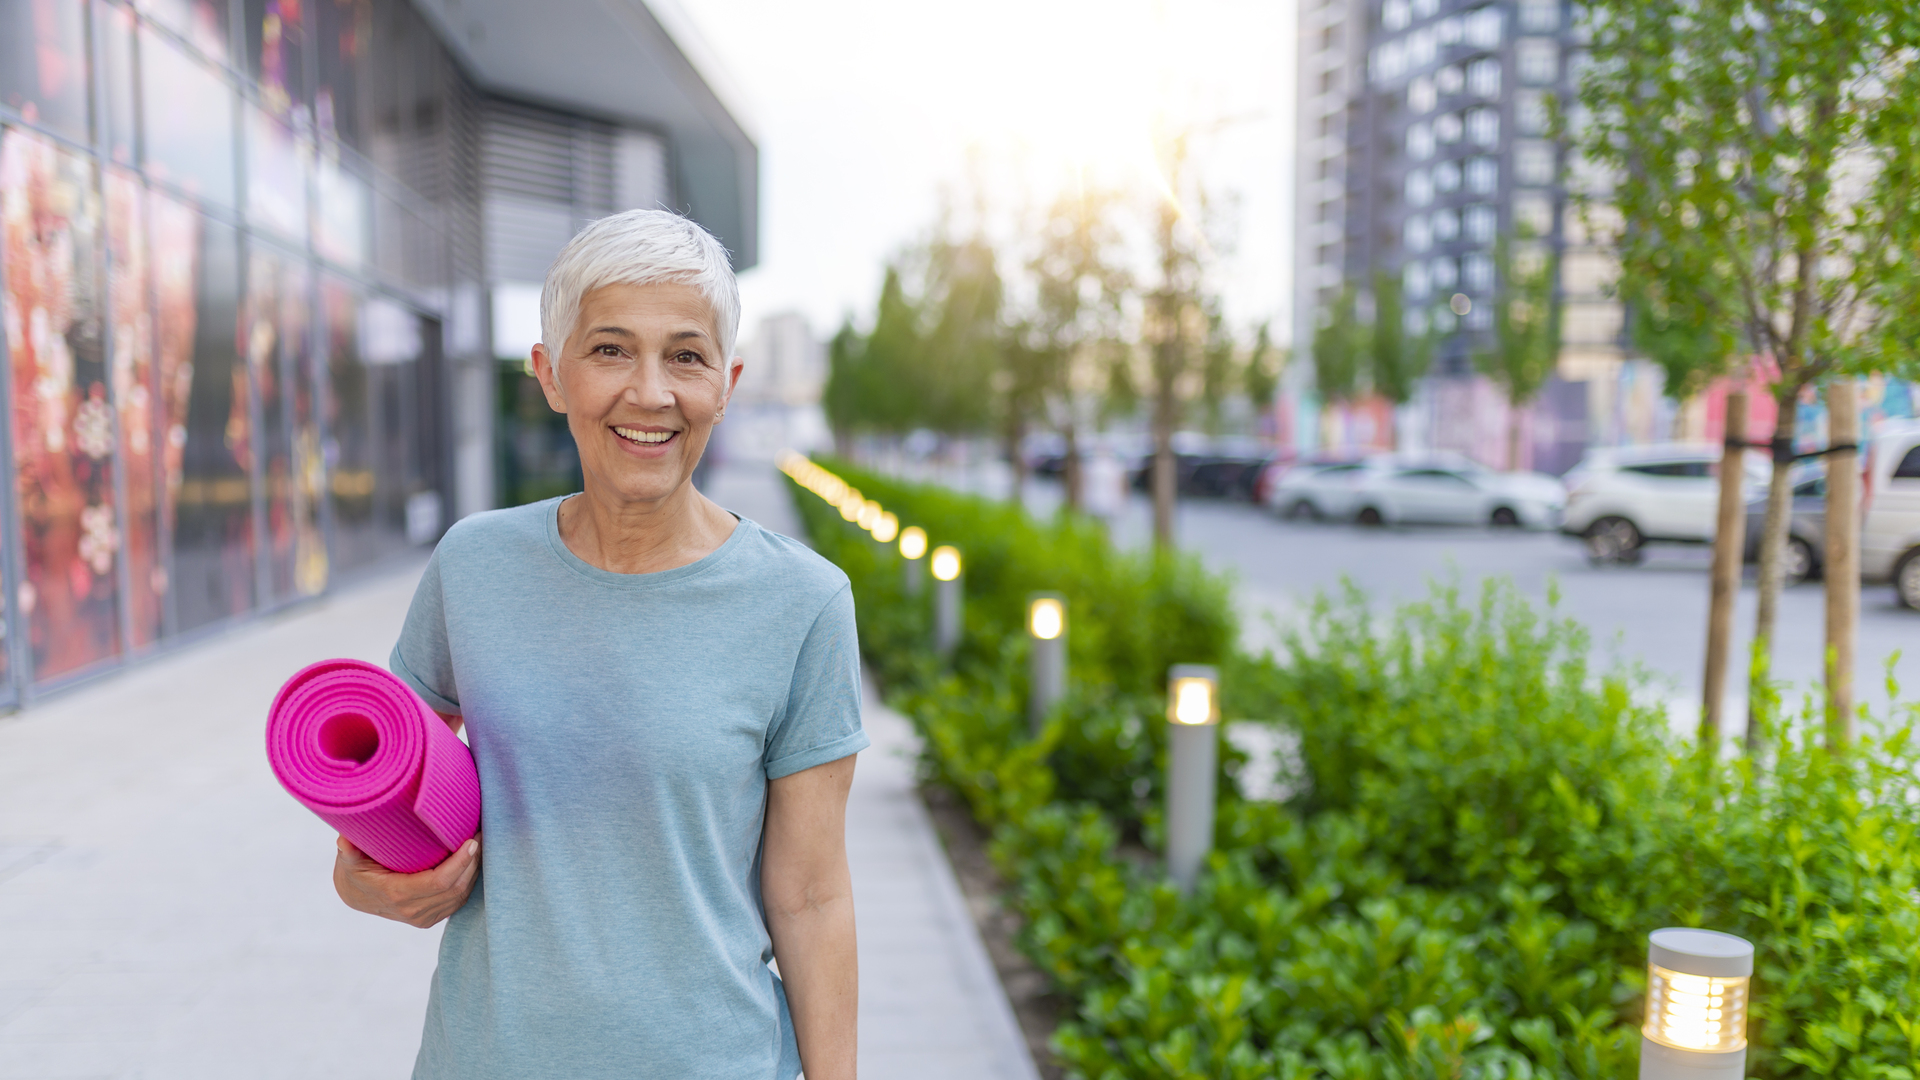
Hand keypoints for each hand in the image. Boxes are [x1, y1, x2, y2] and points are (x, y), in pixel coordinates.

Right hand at [333, 834, 480, 927]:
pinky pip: (457, 901)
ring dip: (473, 871)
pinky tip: (472, 862)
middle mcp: (413, 910)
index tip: (472, 841)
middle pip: (456, 887)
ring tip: (480, 844)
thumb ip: (348, 851)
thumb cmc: (356, 871)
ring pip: (460, 895)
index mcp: (398, 895)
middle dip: (472, 862)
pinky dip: (468, 881)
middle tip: (481, 834)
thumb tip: (344, 840)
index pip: (440, 881)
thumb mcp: (349, 860)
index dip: (460, 863)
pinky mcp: (431, 918)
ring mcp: (423, 917)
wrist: (356, 896)